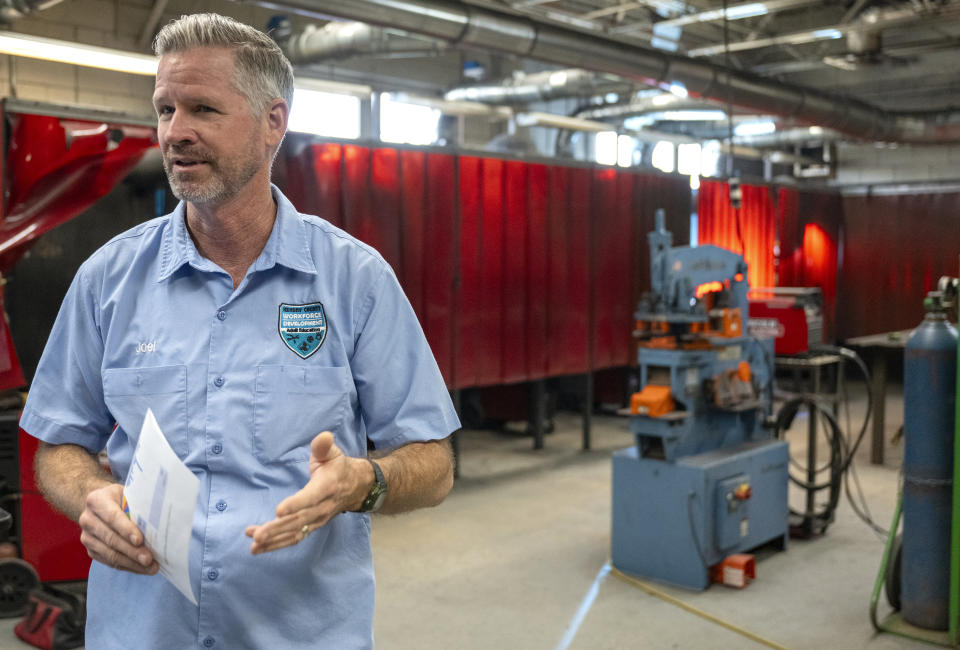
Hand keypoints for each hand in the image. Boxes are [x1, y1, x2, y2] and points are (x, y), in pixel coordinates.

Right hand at [78, 483, 158, 574]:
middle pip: (111, 539)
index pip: (112, 517)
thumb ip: (138, 503)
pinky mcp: (91, 551)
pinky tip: (142, 568)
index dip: (126, 529)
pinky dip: (127, 566)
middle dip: (131, 551)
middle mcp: (88, 519)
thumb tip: (159, 520)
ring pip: (110, 554)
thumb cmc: (121, 498)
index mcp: (96, 500)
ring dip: (131, 563)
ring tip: (150, 567)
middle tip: (148, 559)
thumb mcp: (128, 493)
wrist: (101, 505)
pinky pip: (110, 562)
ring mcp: (87, 537)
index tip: (139, 540)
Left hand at [245, 431, 370, 554]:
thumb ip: (324, 446)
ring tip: (254, 545)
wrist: (356, 488)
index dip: (296, 504)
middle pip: (300, 520)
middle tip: (258, 535)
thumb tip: (324, 436)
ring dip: (274, 540)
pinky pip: (294, 538)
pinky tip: (258, 547)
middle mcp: (322, 507)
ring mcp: (317, 520)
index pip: (311, 498)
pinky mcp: (312, 527)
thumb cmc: (338, 468)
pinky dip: (276, 544)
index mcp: (327, 487)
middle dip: (278, 529)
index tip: (278, 511)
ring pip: (296, 533)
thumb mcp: (333, 453)